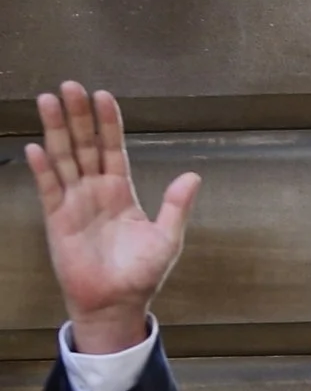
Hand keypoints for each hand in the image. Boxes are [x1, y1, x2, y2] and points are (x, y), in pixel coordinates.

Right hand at [24, 83, 197, 353]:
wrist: (116, 304)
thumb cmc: (141, 274)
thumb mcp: (167, 238)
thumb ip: (176, 206)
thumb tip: (193, 175)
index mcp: (121, 192)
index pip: (113, 149)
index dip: (108, 123)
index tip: (103, 95)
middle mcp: (95, 191)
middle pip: (85, 145)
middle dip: (79, 116)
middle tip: (70, 86)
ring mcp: (74, 202)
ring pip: (64, 158)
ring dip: (56, 130)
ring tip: (48, 101)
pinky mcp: (57, 219)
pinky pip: (48, 188)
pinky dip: (42, 169)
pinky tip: (36, 147)